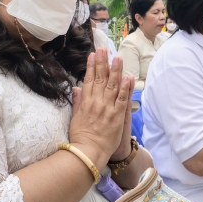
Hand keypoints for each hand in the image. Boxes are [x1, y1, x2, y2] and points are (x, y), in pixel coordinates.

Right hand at [69, 48, 130, 169]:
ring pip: (112, 85)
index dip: (91, 66)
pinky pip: (122, 99)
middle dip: (102, 63)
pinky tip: (127, 77)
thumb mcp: (75, 117)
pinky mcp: (117, 116)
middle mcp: (96, 102)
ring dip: (115, 70)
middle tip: (104, 49)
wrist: (88, 151)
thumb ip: (77, 101)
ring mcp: (107, 108)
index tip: (93, 55)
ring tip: (117, 58)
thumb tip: (76, 88)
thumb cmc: (80, 137)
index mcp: (85, 102)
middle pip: (100, 78)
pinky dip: (125, 88)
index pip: (88, 80)